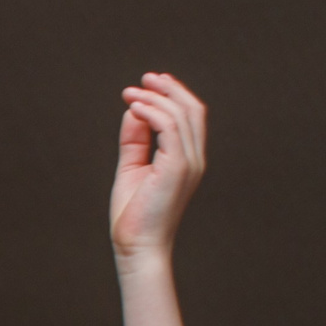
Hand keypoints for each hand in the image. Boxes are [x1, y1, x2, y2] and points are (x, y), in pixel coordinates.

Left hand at [112, 73, 205, 259]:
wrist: (136, 247)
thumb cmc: (133, 215)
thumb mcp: (132, 169)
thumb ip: (134, 140)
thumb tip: (133, 110)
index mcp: (187, 159)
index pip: (190, 117)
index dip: (174, 94)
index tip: (150, 83)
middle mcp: (194, 158)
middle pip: (192, 109)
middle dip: (168, 89)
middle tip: (143, 79)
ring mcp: (189, 162)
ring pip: (181, 114)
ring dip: (155, 98)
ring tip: (131, 92)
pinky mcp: (177, 167)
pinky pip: (169, 127)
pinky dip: (152, 112)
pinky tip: (134, 107)